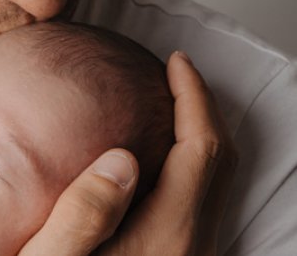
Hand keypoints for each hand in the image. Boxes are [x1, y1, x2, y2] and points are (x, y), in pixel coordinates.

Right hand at [18, 51, 237, 255]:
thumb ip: (83, 212)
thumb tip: (124, 158)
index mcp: (165, 236)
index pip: (201, 149)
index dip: (193, 98)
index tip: (176, 63)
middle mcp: (188, 245)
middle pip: (217, 161)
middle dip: (202, 108)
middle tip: (174, 74)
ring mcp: (185, 255)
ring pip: (210, 181)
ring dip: (196, 134)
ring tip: (164, 103)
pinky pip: (196, 198)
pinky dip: (187, 162)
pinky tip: (151, 156)